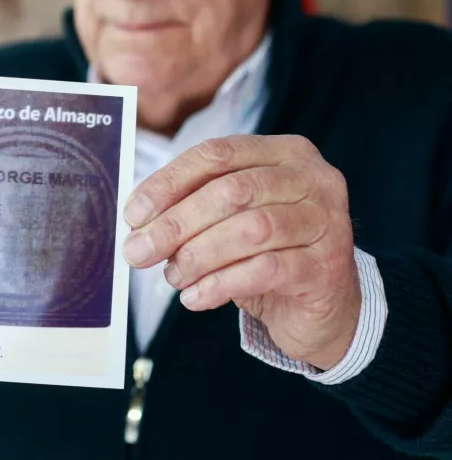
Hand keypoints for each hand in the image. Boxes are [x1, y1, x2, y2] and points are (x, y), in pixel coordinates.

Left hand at [122, 135, 360, 370]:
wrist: (322, 308)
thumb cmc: (267, 254)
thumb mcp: (229, 221)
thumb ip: (191, 209)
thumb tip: (137, 223)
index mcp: (283, 153)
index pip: (217, 154)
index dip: (169, 182)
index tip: (134, 214)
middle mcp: (312, 178)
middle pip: (231, 191)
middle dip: (176, 223)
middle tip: (139, 251)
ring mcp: (326, 221)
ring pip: (249, 230)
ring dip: (198, 256)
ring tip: (173, 276)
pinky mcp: (327, 265)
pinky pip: (265, 270)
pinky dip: (221, 284)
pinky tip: (196, 297)